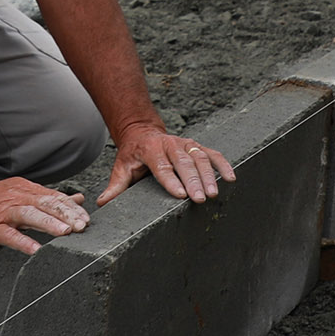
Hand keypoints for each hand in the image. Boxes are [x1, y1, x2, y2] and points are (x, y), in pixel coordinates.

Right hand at [0, 178, 90, 255]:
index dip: (71, 208)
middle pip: (45, 204)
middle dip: (65, 214)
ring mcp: (4, 213)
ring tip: (65, 233)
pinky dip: (23, 242)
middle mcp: (17, 198)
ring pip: (29, 215)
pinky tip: (36, 250)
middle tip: (82, 226)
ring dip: (48, 223)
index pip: (54, 197)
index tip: (86, 219)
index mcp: (27, 190)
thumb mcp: (24, 194)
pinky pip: (9, 235)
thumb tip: (78, 199)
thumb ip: (50, 198)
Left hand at [100, 127, 237, 204]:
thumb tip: (102, 203)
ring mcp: (185, 144)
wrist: (142, 132)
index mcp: (150, 149)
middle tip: (199, 199)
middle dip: (193, 181)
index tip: (180, 195)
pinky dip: (223, 165)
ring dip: (209, 176)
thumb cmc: (133, 155)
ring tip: (214, 194)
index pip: (161, 166)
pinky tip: (231, 179)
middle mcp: (170, 144)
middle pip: (183, 163)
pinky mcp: (196, 146)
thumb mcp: (121, 167)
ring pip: (200, 158)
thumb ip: (116, 185)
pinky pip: (212, 154)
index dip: (171, 180)